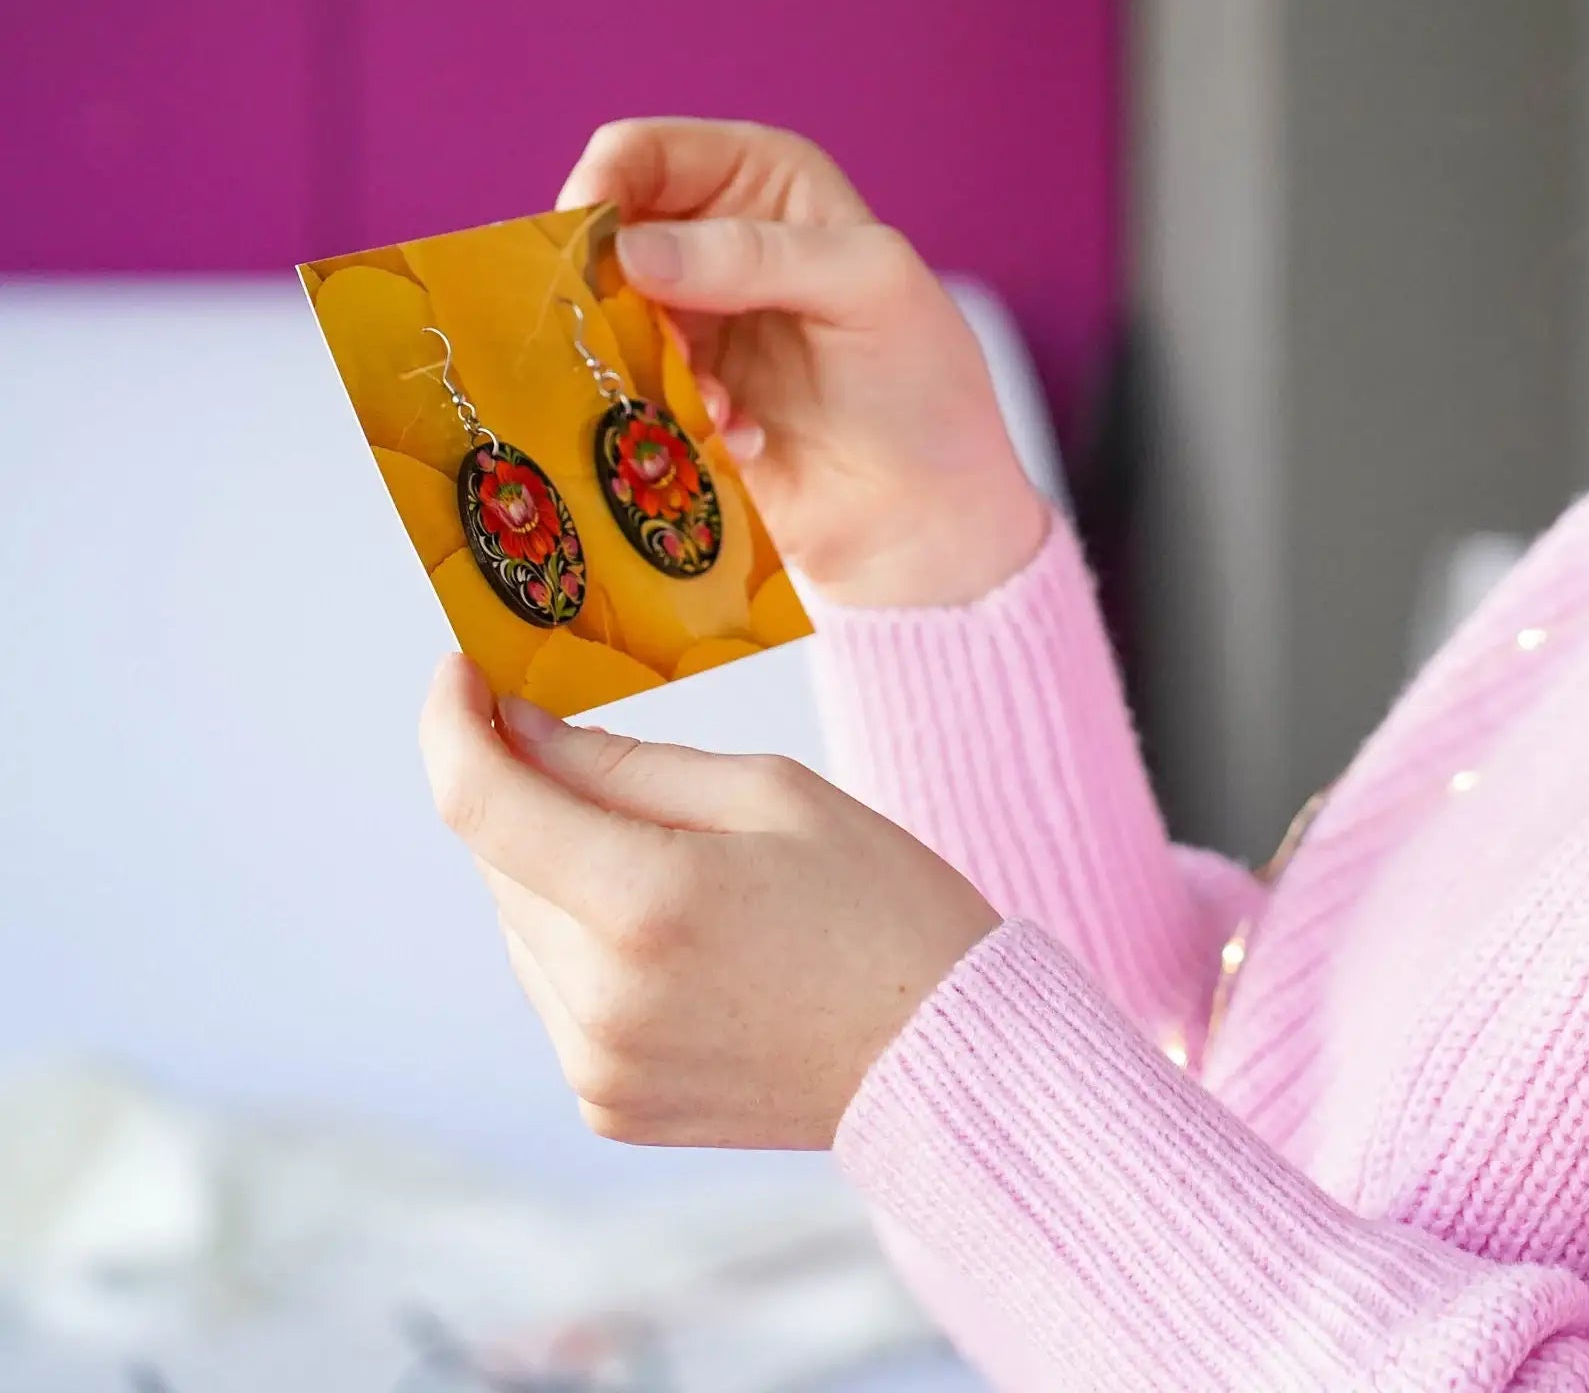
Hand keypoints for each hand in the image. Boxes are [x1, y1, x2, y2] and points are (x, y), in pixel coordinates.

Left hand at [418, 653, 1001, 1148]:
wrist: (946, 1056)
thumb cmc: (882, 906)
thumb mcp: (773, 792)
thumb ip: (627, 762)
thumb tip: (517, 729)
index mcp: (648, 902)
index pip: (480, 802)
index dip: (451, 723)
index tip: (464, 674)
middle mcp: (602, 998)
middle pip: (499, 863)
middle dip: (535, 801)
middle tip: (620, 775)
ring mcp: (598, 1065)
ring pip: (520, 929)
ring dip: (562, 880)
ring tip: (682, 878)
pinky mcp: (607, 1105)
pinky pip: (556, 996)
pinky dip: (590, 953)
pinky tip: (683, 948)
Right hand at [559, 117, 1046, 607]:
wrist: (924, 509)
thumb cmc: (922, 381)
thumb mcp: (867, 285)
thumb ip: (755, 255)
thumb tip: (630, 251)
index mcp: (761, 181)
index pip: (645, 154)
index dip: (604, 186)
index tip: (598, 248)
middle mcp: (710, 241)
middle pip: (599, 237)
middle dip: (612, 291)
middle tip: (663, 343)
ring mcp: (682, 322)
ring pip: (597, 318)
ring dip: (643, 364)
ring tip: (721, 401)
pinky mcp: (666, 396)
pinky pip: (613, 392)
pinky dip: (662, 415)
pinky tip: (737, 437)